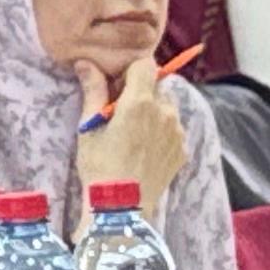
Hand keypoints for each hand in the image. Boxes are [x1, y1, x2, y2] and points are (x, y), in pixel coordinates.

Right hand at [71, 56, 190, 213]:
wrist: (122, 207)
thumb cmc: (99, 166)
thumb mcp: (88, 127)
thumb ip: (93, 91)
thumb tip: (86, 63)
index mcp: (140, 102)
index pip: (145, 65)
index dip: (129, 71)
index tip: (116, 86)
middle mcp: (165, 112)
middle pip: (156, 86)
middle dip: (139, 94)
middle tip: (119, 115)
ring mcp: (178, 132)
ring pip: (166, 108)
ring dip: (152, 112)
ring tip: (133, 136)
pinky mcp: (183, 149)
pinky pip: (173, 129)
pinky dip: (160, 132)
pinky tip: (143, 150)